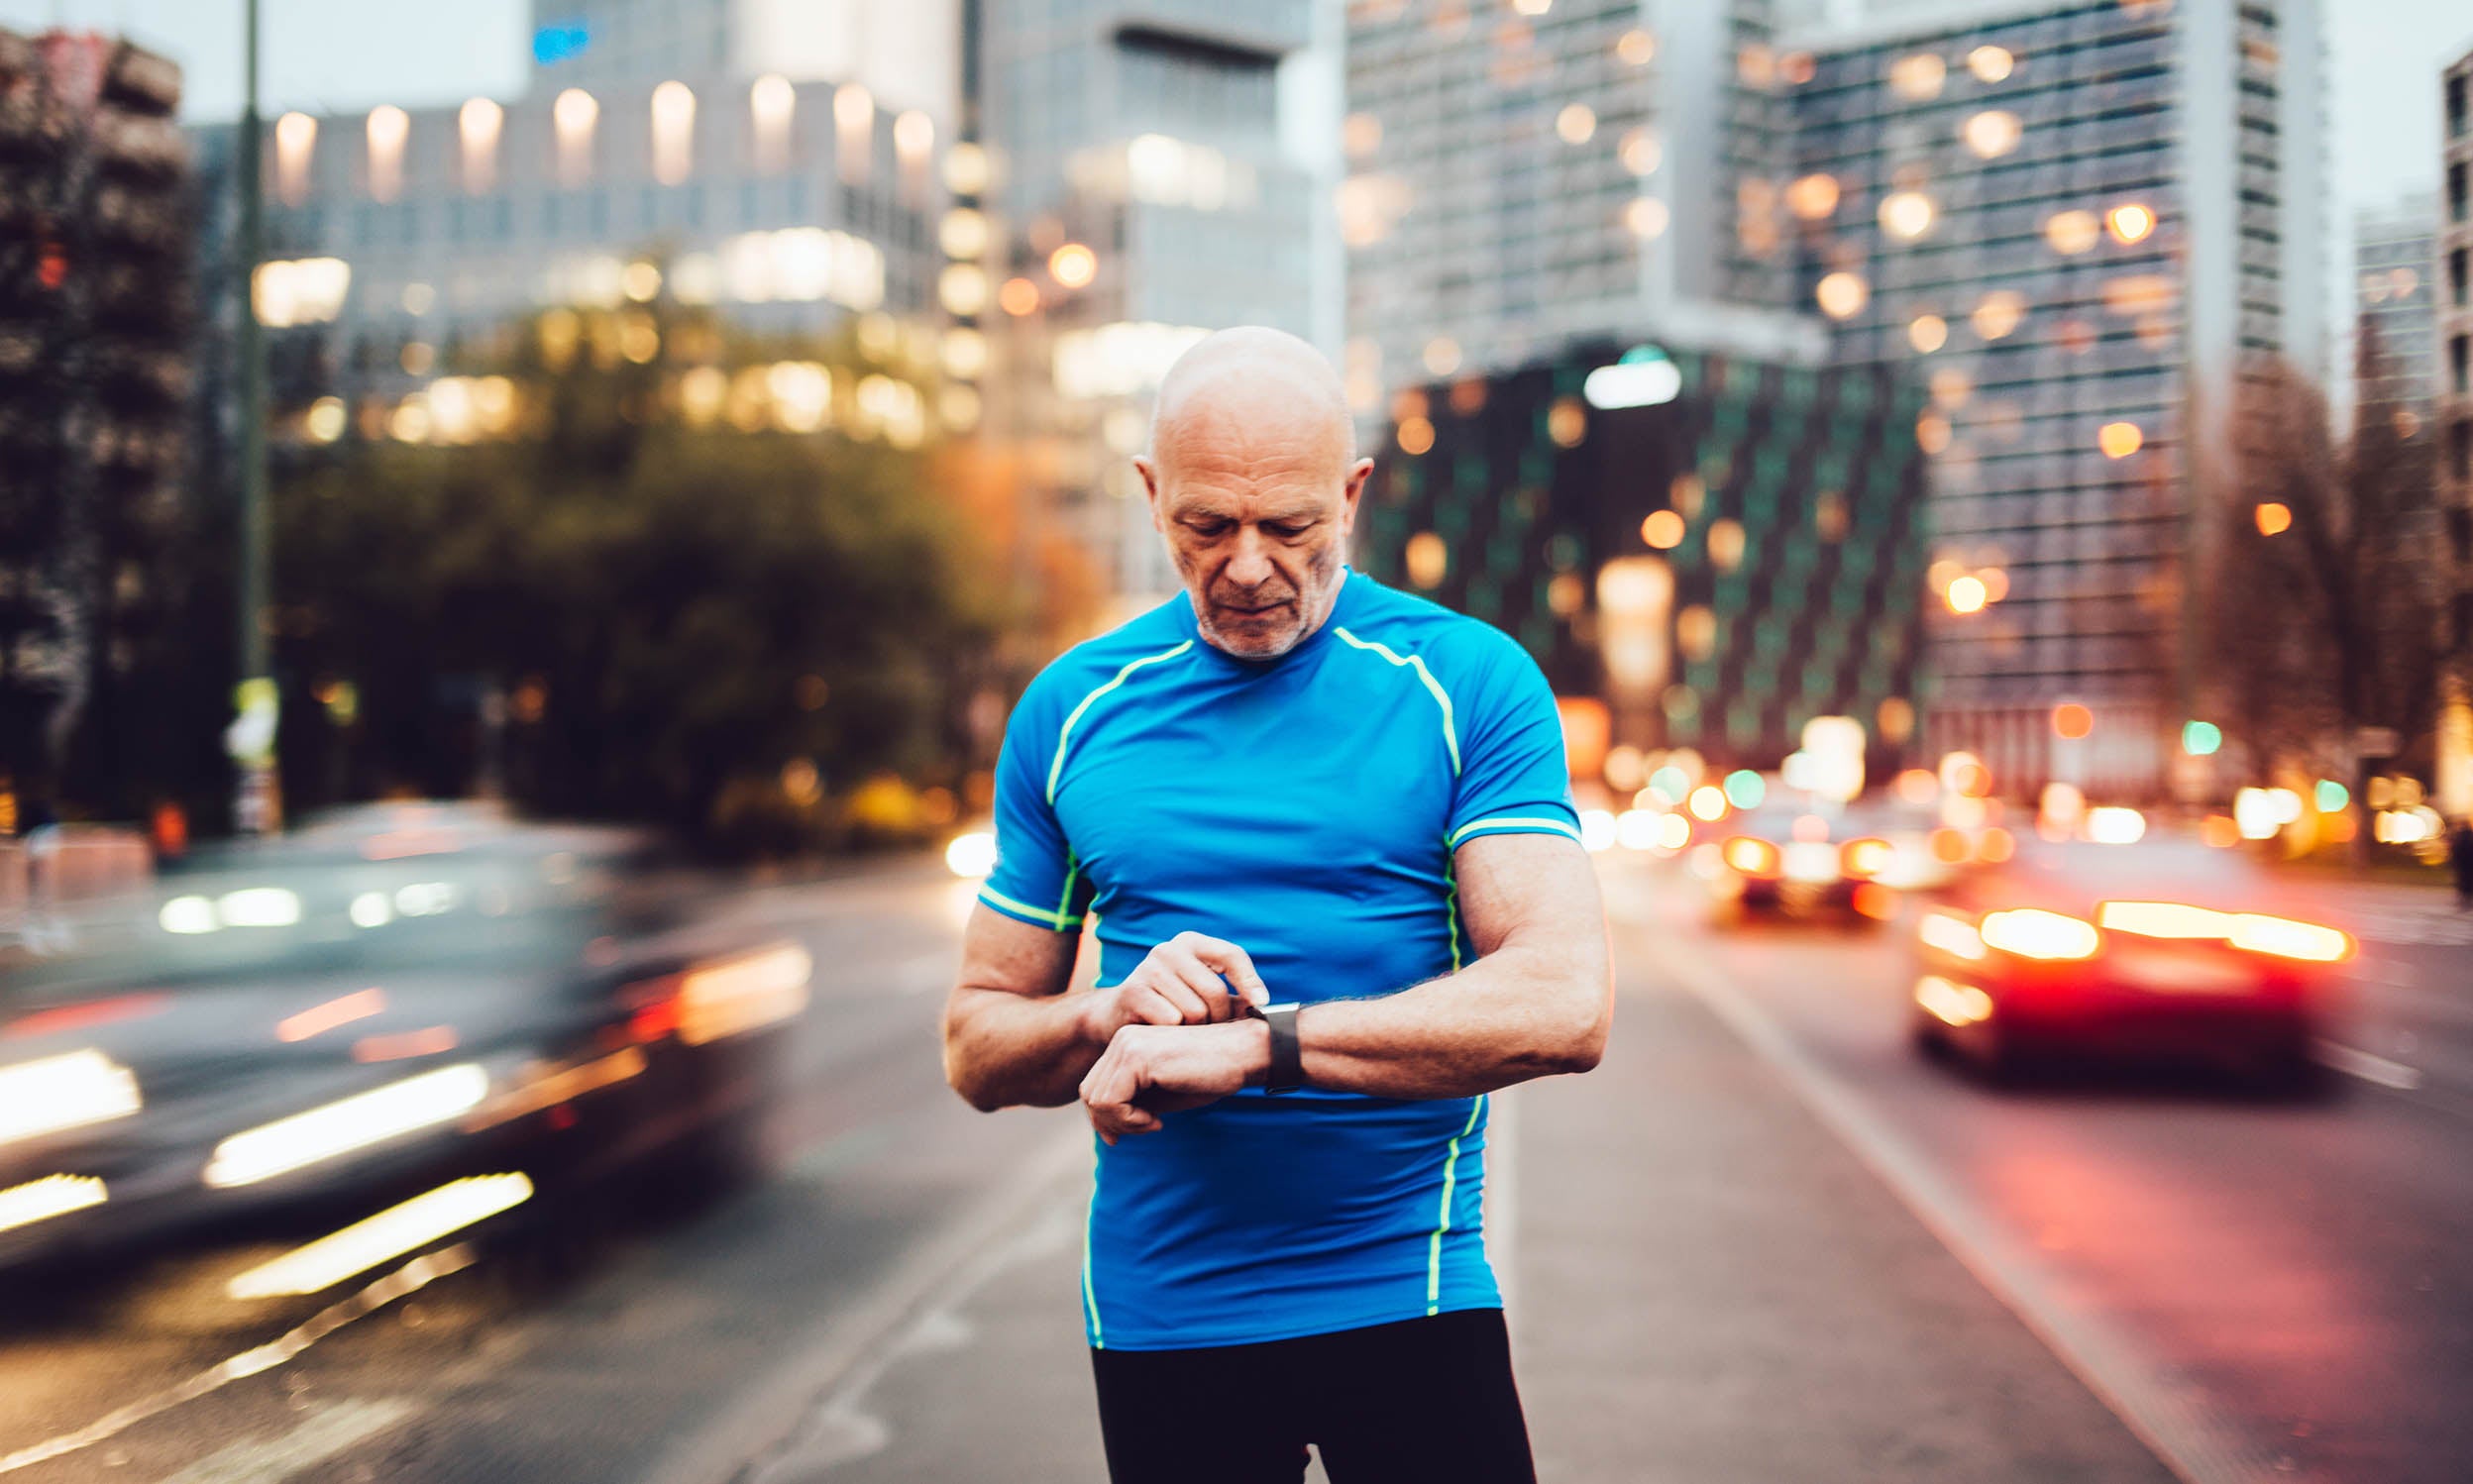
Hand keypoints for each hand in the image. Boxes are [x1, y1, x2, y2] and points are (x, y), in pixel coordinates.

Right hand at [1079, 931, 1268, 1042]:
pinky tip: (1164, 1034)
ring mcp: (1149, 967)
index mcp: (1190, 943)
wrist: (1117, 1019)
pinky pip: (1172, 1021)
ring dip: (1194, 1030)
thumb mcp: (1200, 992)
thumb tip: (1268, 1007)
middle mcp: (1169, 949)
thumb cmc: (1170, 1007)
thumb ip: (1230, 995)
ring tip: (1184, 1031)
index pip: (1232, 955)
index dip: (1250, 981)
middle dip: (1218, 1019)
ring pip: (1195, 1011)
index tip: (1261, 1005)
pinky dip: (1173, 1035)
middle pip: (1215, 991)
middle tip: (1210, 1032)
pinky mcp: (1133, 990)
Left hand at [1080, 1021, 1268, 1144]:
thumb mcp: (1164, 1093)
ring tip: (1154, 1123)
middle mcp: (1122, 1039)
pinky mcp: (1137, 1058)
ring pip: (1096, 1099)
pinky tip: (1157, 1121)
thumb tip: (1104, 1131)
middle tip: (1147, 1128)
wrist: (1245, 1053)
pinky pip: (1110, 1102)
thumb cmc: (1211, 1074)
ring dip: (1123, 1123)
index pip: (1095, 1085)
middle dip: (1112, 1122)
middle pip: (1089, 1092)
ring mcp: (1127, 1045)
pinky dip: (1130, 1121)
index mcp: (1128, 1043)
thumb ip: (1134, 1104)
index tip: (1137, 1129)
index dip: (1107, 1117)